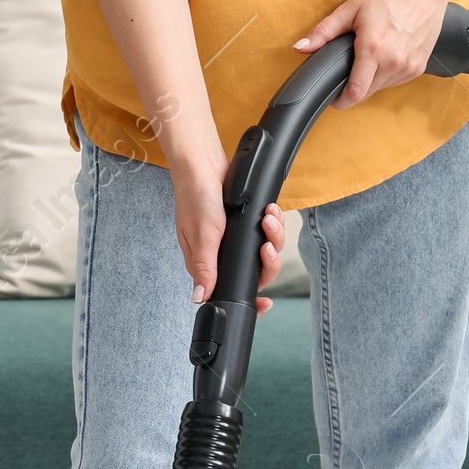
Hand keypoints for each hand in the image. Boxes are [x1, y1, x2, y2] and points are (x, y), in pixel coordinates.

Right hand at [171, 157, 285, 312]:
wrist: (202, 165)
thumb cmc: (196, 198)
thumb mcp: (202, 236)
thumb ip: (204, 268)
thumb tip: (199, 298)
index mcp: (207, 265)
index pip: (231, 291)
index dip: (251, 298)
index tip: (266, 302)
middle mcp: (222, 255)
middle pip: (257, 271)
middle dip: (268, 259)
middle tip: (266, 245)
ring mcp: (235, 240)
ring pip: (265, 250)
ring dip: (273, 235)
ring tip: (268, 218)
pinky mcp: (244, 224)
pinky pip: (266, 230)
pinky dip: (272, 221)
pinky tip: (269, 211)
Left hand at [294, 0, 450, 107]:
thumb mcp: (350, 9)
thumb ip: (324, 32)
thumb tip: (300, 47)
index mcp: (373, 49)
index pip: (355, 92)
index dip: (342, 100)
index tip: (335, 99)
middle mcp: (393, 61)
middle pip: (367, 92)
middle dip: (354, 87)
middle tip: (350, 68)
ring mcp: (409, 66)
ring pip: (382, 87)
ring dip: (372, 80)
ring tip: (370, 56)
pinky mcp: (420, 67)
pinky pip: (397, 80)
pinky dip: (388, 73)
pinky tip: (387, 54)